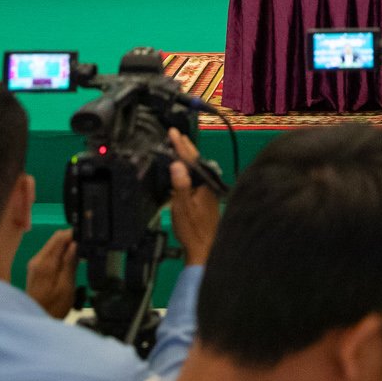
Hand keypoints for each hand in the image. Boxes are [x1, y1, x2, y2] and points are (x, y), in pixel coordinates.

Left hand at [25, 229, 77, 318]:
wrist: (34, 321)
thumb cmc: (53, 307)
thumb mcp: (66, 287)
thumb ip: (70, 264)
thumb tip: (75, 244)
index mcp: (45, 262)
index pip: (60, 237)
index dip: (74, 234)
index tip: (87, 238)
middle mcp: (38, 259)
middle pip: (56, 239)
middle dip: (72, 240)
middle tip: (86, 249)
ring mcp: (35, 263)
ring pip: (53, 246)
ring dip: (67, 247)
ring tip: (81, 257)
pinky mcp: (36, 268)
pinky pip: (51, 254)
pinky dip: (62, 254)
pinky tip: (70, 263)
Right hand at [166, 129, 221, 265]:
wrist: (206, 247)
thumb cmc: (193, 229)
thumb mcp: (182, 207)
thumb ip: (180, 185)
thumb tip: (177, 163)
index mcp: (203, 183)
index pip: (190, 159)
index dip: (180, 145)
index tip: (172, 132)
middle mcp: (208, 184)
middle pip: (196, 160)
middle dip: (186, 147)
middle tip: (177, 134)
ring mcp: (208, 190)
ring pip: (197, 168)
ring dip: (188, 157)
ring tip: (181, 146)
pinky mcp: (207, 198)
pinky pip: (197, 176)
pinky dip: (190, 169)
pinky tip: (185, 170)